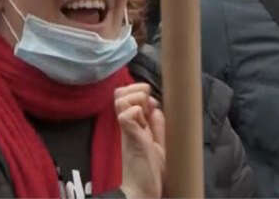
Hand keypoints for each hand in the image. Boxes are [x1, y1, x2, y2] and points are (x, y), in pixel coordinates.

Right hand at [116, 83, 164, 198]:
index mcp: (134, 124)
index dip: (139, 91)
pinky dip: (136, 113)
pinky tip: (143, 124)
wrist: (141, 192)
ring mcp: (127, 130)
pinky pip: (126, 115)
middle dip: (136, 90)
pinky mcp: (129, 138)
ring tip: (145, 115)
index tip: (151, 104)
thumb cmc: (149, 172)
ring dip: (136, 100)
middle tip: (147, 106)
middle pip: (120, 92)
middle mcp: (127, 125)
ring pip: (121, 98)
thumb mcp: (158, 144)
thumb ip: (156, 125)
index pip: (127, 94)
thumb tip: (155, 106)